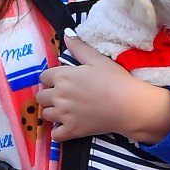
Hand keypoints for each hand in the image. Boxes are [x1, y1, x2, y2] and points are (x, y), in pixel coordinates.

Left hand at [37, 33, 169, 142]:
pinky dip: (59, 131)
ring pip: (46, 114)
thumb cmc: (115, 79)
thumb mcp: (97, 59)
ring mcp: (64, 115)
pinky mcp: (71, 131)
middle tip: (64, 95)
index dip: (52, 78)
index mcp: (63, 77)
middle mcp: (58, 96)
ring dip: (53, 111)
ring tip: (66, 109)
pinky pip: (55, 135)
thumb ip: (79, 47)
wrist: (128, 104)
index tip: (62, 80)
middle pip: (41, 97)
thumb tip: (66, 34)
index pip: (44, 77)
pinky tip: (68, 125)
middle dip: (49, 95)